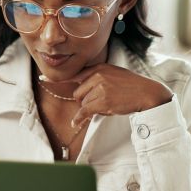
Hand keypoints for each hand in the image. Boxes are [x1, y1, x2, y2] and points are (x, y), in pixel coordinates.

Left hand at [42, 63, 172, 127]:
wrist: (147, 93)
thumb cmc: (132, 86)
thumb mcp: (114, 74)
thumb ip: (98, 78)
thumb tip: (83, 90)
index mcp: (100, 68)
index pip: (76, 74)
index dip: (58, 79)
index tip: (43, 78)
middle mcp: (98, 75)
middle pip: (78, 93)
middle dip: (85, 101)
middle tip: (102, 102)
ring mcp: (100, 87)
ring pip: (83, 103)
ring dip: (92, 108)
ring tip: (109, 105)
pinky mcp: (102, 100)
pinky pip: (85, 111)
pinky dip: (80, 118)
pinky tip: (76, 122)